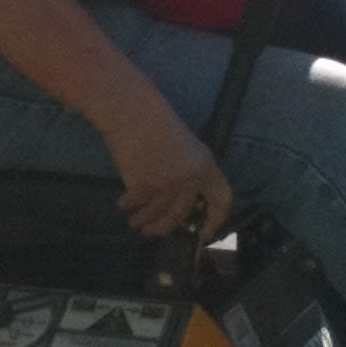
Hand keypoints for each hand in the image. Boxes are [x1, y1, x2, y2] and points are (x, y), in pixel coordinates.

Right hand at [104, 102, 232, 239]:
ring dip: (143, 221)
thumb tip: (182, 197)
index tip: (206, 232)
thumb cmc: (158, 123)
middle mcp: (189, 180)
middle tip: (153, 232)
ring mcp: (166, 186)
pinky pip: (136, 204)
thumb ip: (189, 172)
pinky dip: (128, 206)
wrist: (134, 114)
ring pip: (156, 214)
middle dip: (164, 228)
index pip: (222, 200)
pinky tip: (123, 205)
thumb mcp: (187, 147)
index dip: (216, 220)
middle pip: (181, 214)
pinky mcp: (144, 188)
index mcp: (206, 167)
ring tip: (136, 224)